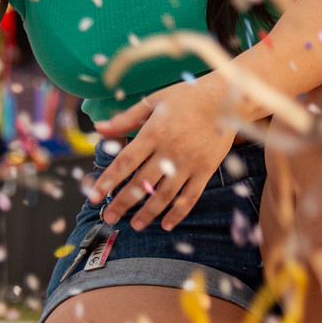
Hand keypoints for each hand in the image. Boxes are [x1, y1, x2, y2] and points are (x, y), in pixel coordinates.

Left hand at [87, 76, 240, 231]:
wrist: (227, 99)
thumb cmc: (187, 96)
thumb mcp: (154, 101)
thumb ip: (126, 118)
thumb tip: (99, 127)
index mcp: (153, 133)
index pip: (125, 162)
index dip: (108, 180)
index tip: (94, 196)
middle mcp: (169, 151)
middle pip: (141, 183)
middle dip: (122, 202)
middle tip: (109, 217)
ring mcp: (188, 163)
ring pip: (164, 195)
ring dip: (148, 212)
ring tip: (134, 225)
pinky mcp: (205, 170)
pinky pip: (190, 197)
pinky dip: (178, 213)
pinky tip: (166, 224)